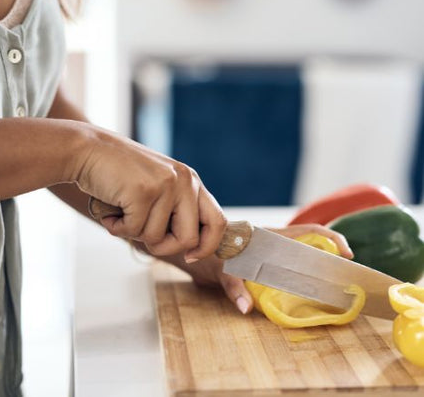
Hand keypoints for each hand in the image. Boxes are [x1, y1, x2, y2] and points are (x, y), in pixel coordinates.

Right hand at [74, 126, 225, 260]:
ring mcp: (166, 185)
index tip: (190, 257)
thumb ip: (176, 210)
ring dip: (134, 234)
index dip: (207, 246)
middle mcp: (185, 181)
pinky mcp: (144, 191)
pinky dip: (118, 228)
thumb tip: (192, 247)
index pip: (218, 222)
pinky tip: (111, 211)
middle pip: (190, 239)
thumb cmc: (120, 175)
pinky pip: (134, 230)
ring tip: (122, 213)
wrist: (87, 150)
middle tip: (144, 237)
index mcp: (192, 181)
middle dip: (165, 248)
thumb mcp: (159, 188)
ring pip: (157, 238)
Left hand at [162, 224, 351, 314]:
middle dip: (330, 257)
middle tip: (343, 279)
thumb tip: (247, 309)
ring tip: (330, 288)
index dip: (332, 239)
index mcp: (270, 238)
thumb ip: (233, 286)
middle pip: (311, 245)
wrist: (193, 250)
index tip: (347, 255)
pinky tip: (303, 293)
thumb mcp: (220, 268)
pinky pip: (288, 269)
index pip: (309, 232)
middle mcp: (274, 244)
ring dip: (317, 268)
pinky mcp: (264, 265)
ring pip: (302, 257)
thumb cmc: (208, 252)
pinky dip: (300, 278)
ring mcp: (271, 254)